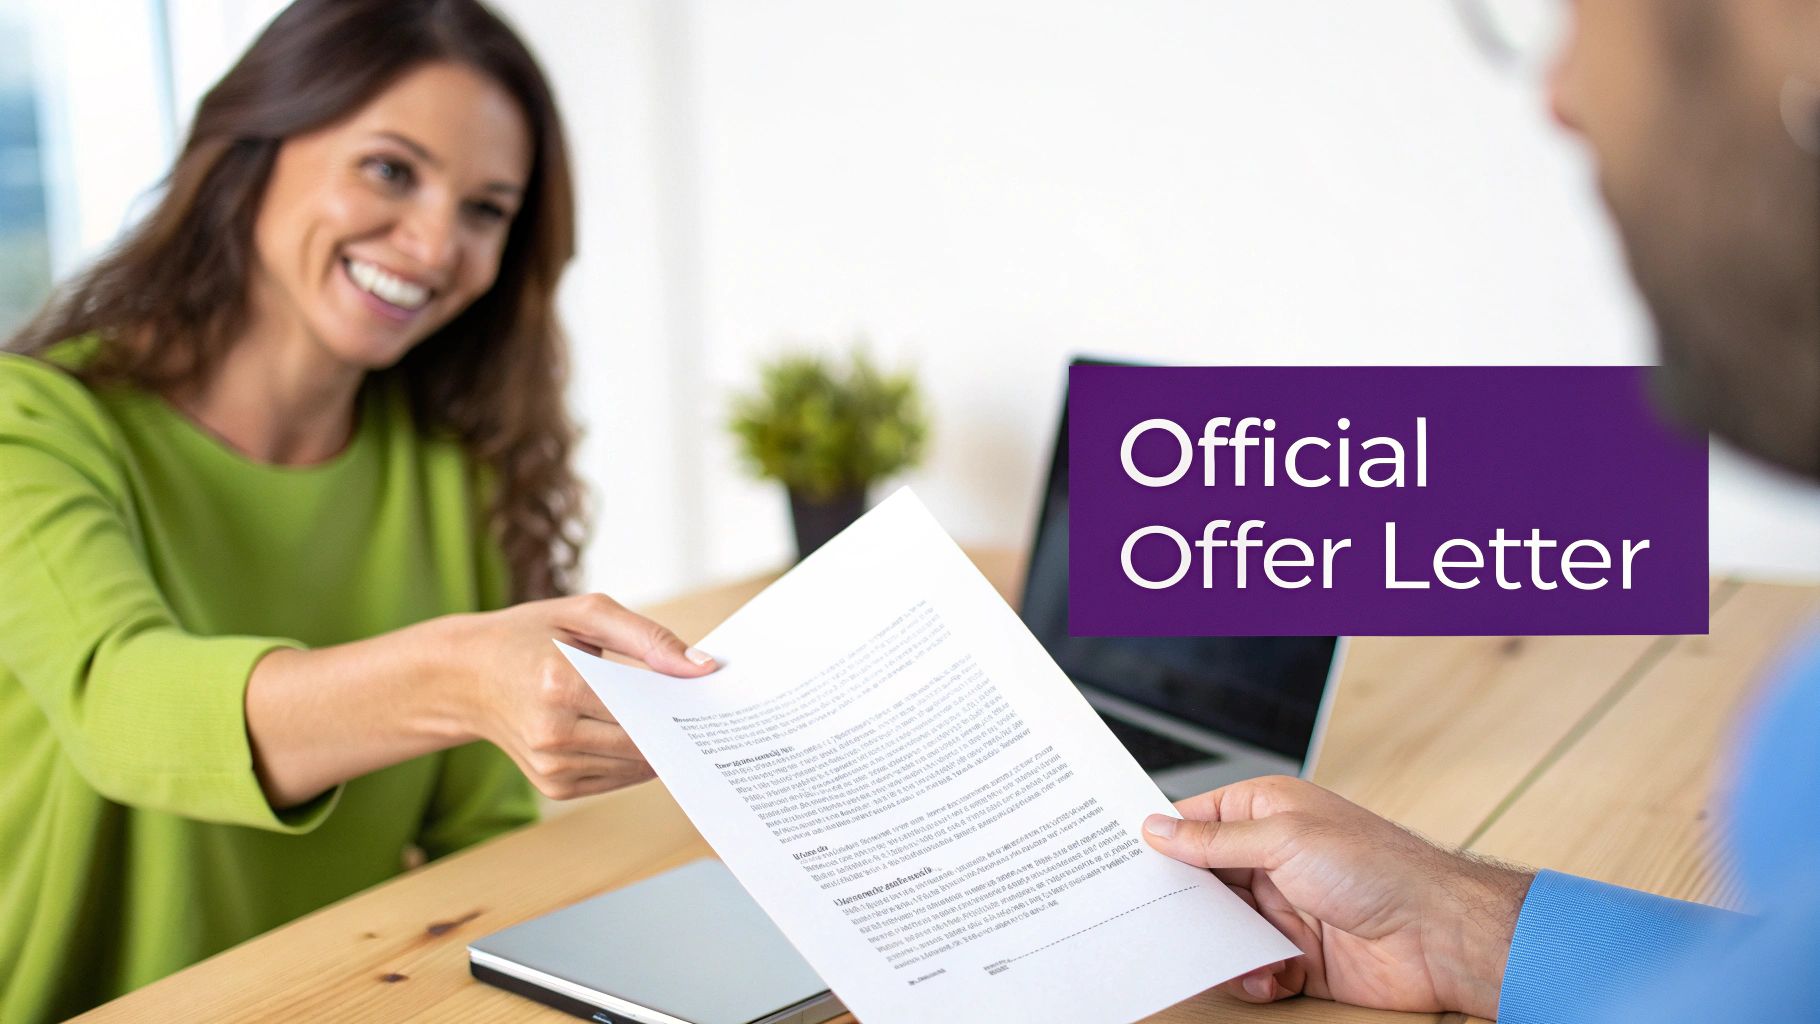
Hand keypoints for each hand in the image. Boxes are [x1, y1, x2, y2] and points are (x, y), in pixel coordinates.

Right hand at [438, 593, 716, 799]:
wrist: (466, 676)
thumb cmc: (530, 635)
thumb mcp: (585, 614)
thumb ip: (648, 637)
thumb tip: (701, 668)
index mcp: (559, 683)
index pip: (643, 705)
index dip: (682, 702)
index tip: (712, 694)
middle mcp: (552, 732)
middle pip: (642, 742)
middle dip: (676, 727)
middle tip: (706, 710)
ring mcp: (550, 765)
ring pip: (634, 766)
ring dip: (659, 746)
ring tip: (674, 719)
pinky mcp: (552, 786)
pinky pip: (615, 779)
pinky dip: (634, 760)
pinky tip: (638, 734)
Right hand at [1142, 776, 1531, 1018]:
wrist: (1437, 934)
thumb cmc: (1377, 867)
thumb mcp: (1284, 839)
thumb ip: (1216, 842)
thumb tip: (1160, 830)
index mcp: (1267, 813)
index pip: (1197, 821)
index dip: (1163, 838)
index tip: (1125, 857)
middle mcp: (1272, 858)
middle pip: (1203, 880)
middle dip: (1184, 900)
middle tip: (1153, 914)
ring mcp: (1284, 907)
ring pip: (1223, 928)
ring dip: (1220, 943)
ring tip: (1220, 949)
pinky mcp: (1297, 955)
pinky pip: (1252, 967)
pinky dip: (1253, 975)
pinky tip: (1270, 974)